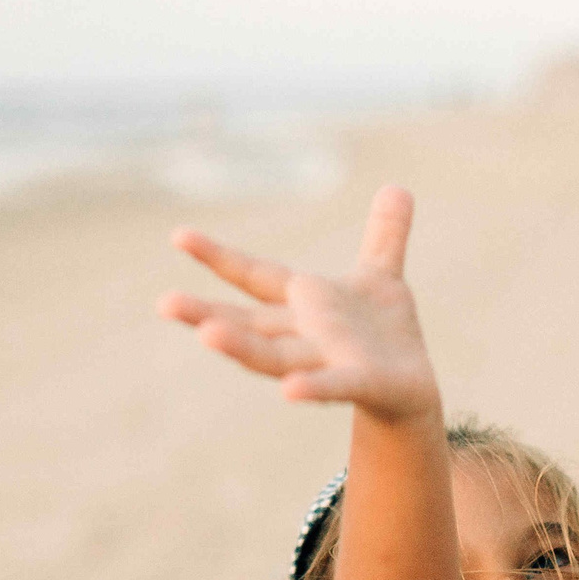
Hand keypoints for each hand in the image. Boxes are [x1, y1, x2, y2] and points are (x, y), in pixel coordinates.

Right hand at [159, 186, 439, 422]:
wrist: (414, 392)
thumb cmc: (386, 338)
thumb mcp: (382, 277)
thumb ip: (384, 236)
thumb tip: (397, 187)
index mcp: (306, 302)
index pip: (256, 276)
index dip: (220, 257)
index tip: (178, 235)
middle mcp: (305, 333)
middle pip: (250, 324)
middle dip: (208, 315)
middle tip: (164, 303)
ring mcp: (328, 360)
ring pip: (276, 356)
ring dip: (242, 347)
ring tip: (207, 335)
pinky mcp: (361, 383)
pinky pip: (333, 385)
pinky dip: (312, 387)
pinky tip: (290, 392)